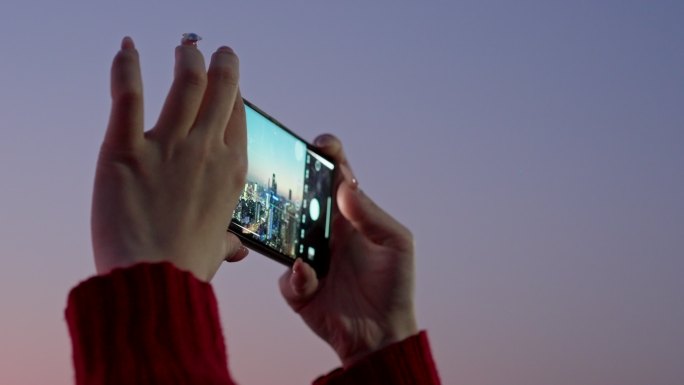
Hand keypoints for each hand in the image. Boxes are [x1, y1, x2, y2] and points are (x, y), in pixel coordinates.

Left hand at [91, 37, 247, 281]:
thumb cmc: (186, 266)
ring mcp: (168, 147)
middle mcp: (206, 150)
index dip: (232, 95)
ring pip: (186, 83)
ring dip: (187, 59)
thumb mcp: (216, 249)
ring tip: (184, 47)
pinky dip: (126, 67)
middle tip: (214, 51)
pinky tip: (128, 48)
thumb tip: (235, 246)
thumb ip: (227, 240)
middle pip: (221, 89)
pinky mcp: (126, 150)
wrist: (153, 281)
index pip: (237, 116)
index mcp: (232, 170)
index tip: (226, 85)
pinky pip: (128, 96)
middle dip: (221, 63)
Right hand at [279, 134, 417, 365]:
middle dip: (295, 186)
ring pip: (286, 235)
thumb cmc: (394, 287)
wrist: (381, 335)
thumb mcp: (396, 243)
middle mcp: (327, 233)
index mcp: (351, 218)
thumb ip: (371, 214)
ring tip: (300, 236)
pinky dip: (296, 276)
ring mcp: (310, 259)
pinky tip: (309, 277)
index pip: (336, 179)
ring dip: (288, 232)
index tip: (321, 143)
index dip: (328, 156)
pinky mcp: (299, 287)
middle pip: (304, 200)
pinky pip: (287, 276)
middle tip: (291, 178)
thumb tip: (345, 186)